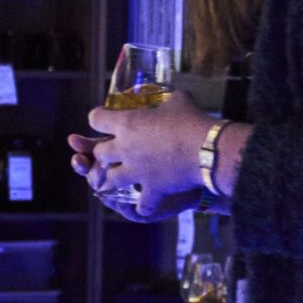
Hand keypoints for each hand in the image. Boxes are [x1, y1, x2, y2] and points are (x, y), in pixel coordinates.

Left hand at [82, 91, 211, 213]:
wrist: (207, 148)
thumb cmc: (191, 120)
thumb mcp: (178, 100)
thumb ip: (167, 99)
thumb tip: (175, 96)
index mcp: (126, 124)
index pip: (95, 119)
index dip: (98, 118)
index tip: (103, 118)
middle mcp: (124, 148)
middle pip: (98, 153)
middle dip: (103, 152)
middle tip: (114, 151)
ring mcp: (135, 171)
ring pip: (110, 179)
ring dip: (114, 178)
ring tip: (124, 176)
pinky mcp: (151, 188)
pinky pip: (140, 205)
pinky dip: (142, 206)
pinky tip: (145, 204)